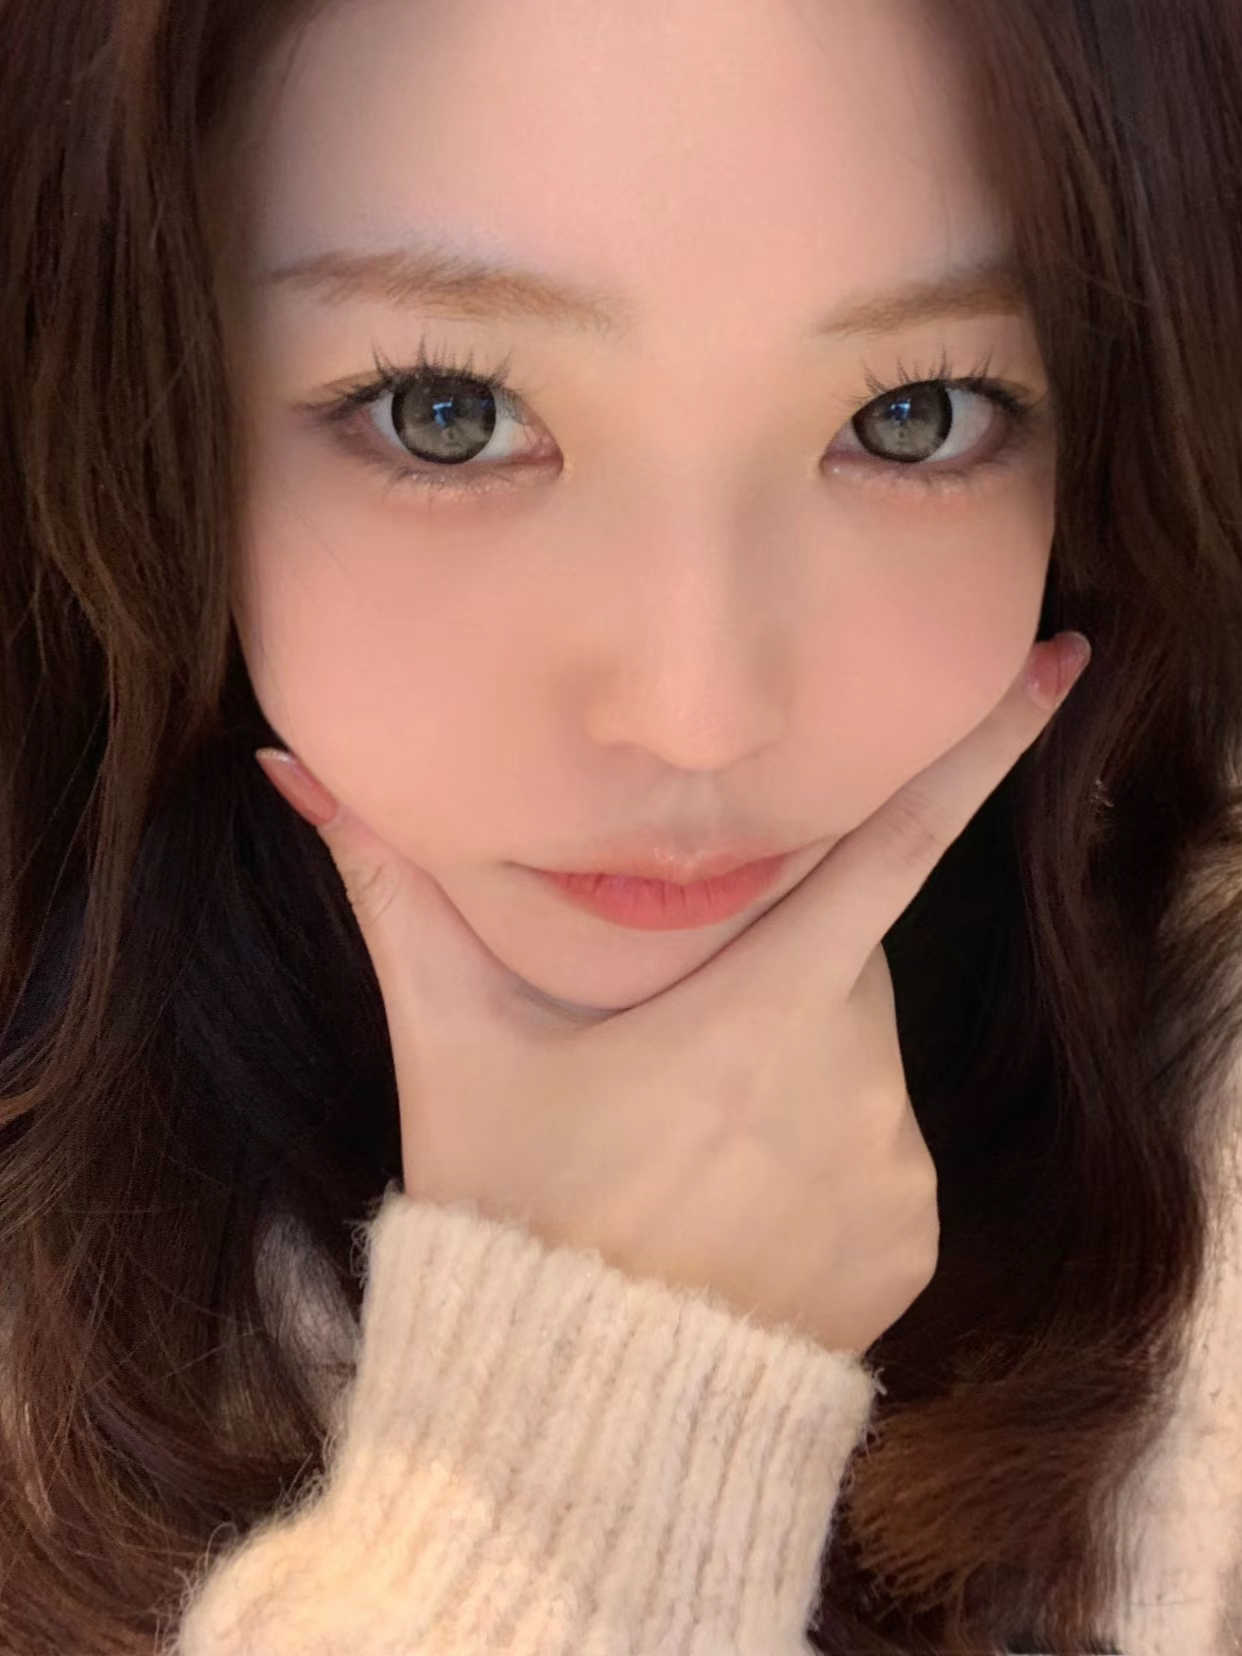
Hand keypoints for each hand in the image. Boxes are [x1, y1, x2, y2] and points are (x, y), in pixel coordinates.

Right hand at [256, 632, 1090, 1354]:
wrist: (574, 1422)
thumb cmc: (510, 1212)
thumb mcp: (453, 1047)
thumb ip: (393, 895)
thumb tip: (291, 769)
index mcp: (758, 1015)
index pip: (890, 848)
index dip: (981, 749)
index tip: (1068, 660)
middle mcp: (854, 1085)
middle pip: (842, 963)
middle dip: (774, 972)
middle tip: (672, 1050)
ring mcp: (896, 1170)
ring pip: (860, 1059)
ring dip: (795, 1069)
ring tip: (688, 1150)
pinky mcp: (915, 1241)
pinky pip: (883, 1153)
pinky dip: (827, 1154)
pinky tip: (737, 1212)